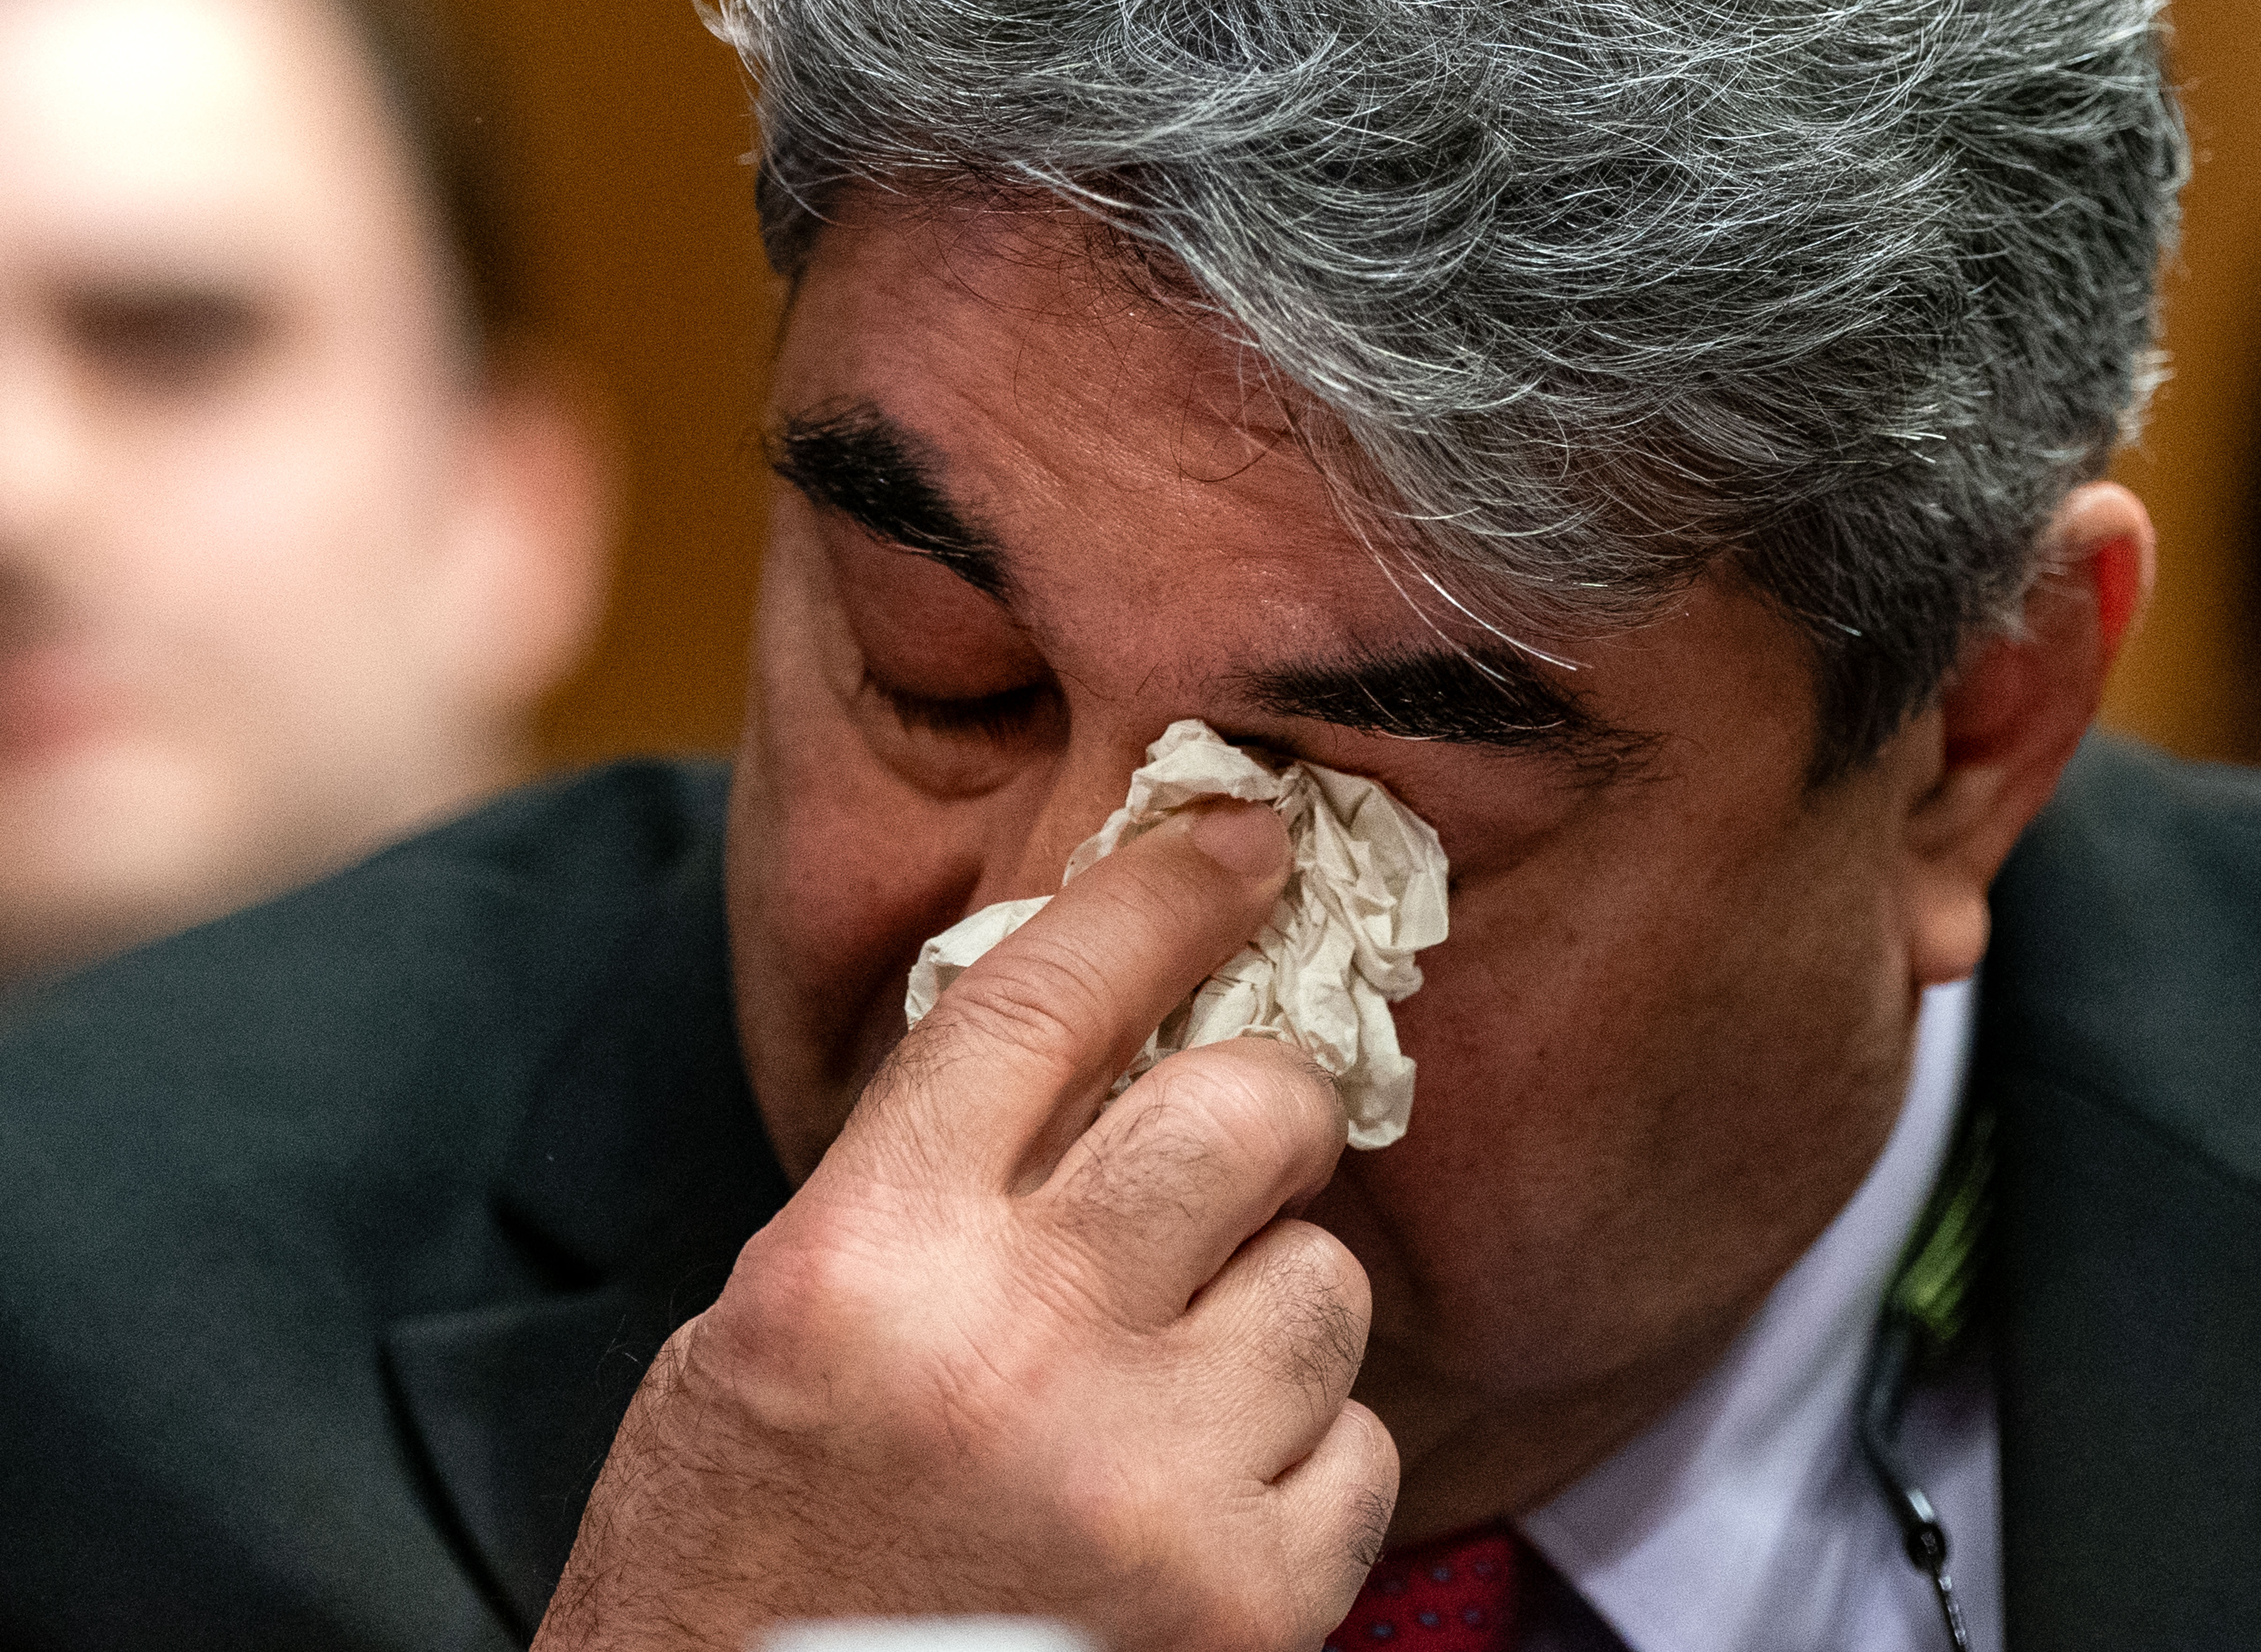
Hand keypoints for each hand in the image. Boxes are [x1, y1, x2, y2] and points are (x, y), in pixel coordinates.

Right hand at [536, 800, 1395, 1649]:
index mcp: (861, 1261)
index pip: (1044, 995)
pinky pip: (1362, 1451)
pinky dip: (1301, 1468)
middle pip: (1249, 1111)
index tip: (1240, 837)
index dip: (1161, 890)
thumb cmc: (746, 1563)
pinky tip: (1198, 1510)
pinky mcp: (1247, 1608)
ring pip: (1326, 1286)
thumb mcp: (767, 1335)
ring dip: (1271, 1317)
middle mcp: (1015, 1352)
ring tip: (1170, 1397)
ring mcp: (1147, 1485)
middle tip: (1224, 1167)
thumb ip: (926, 1185)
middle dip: (1258, 1114)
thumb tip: (1106, 1043)